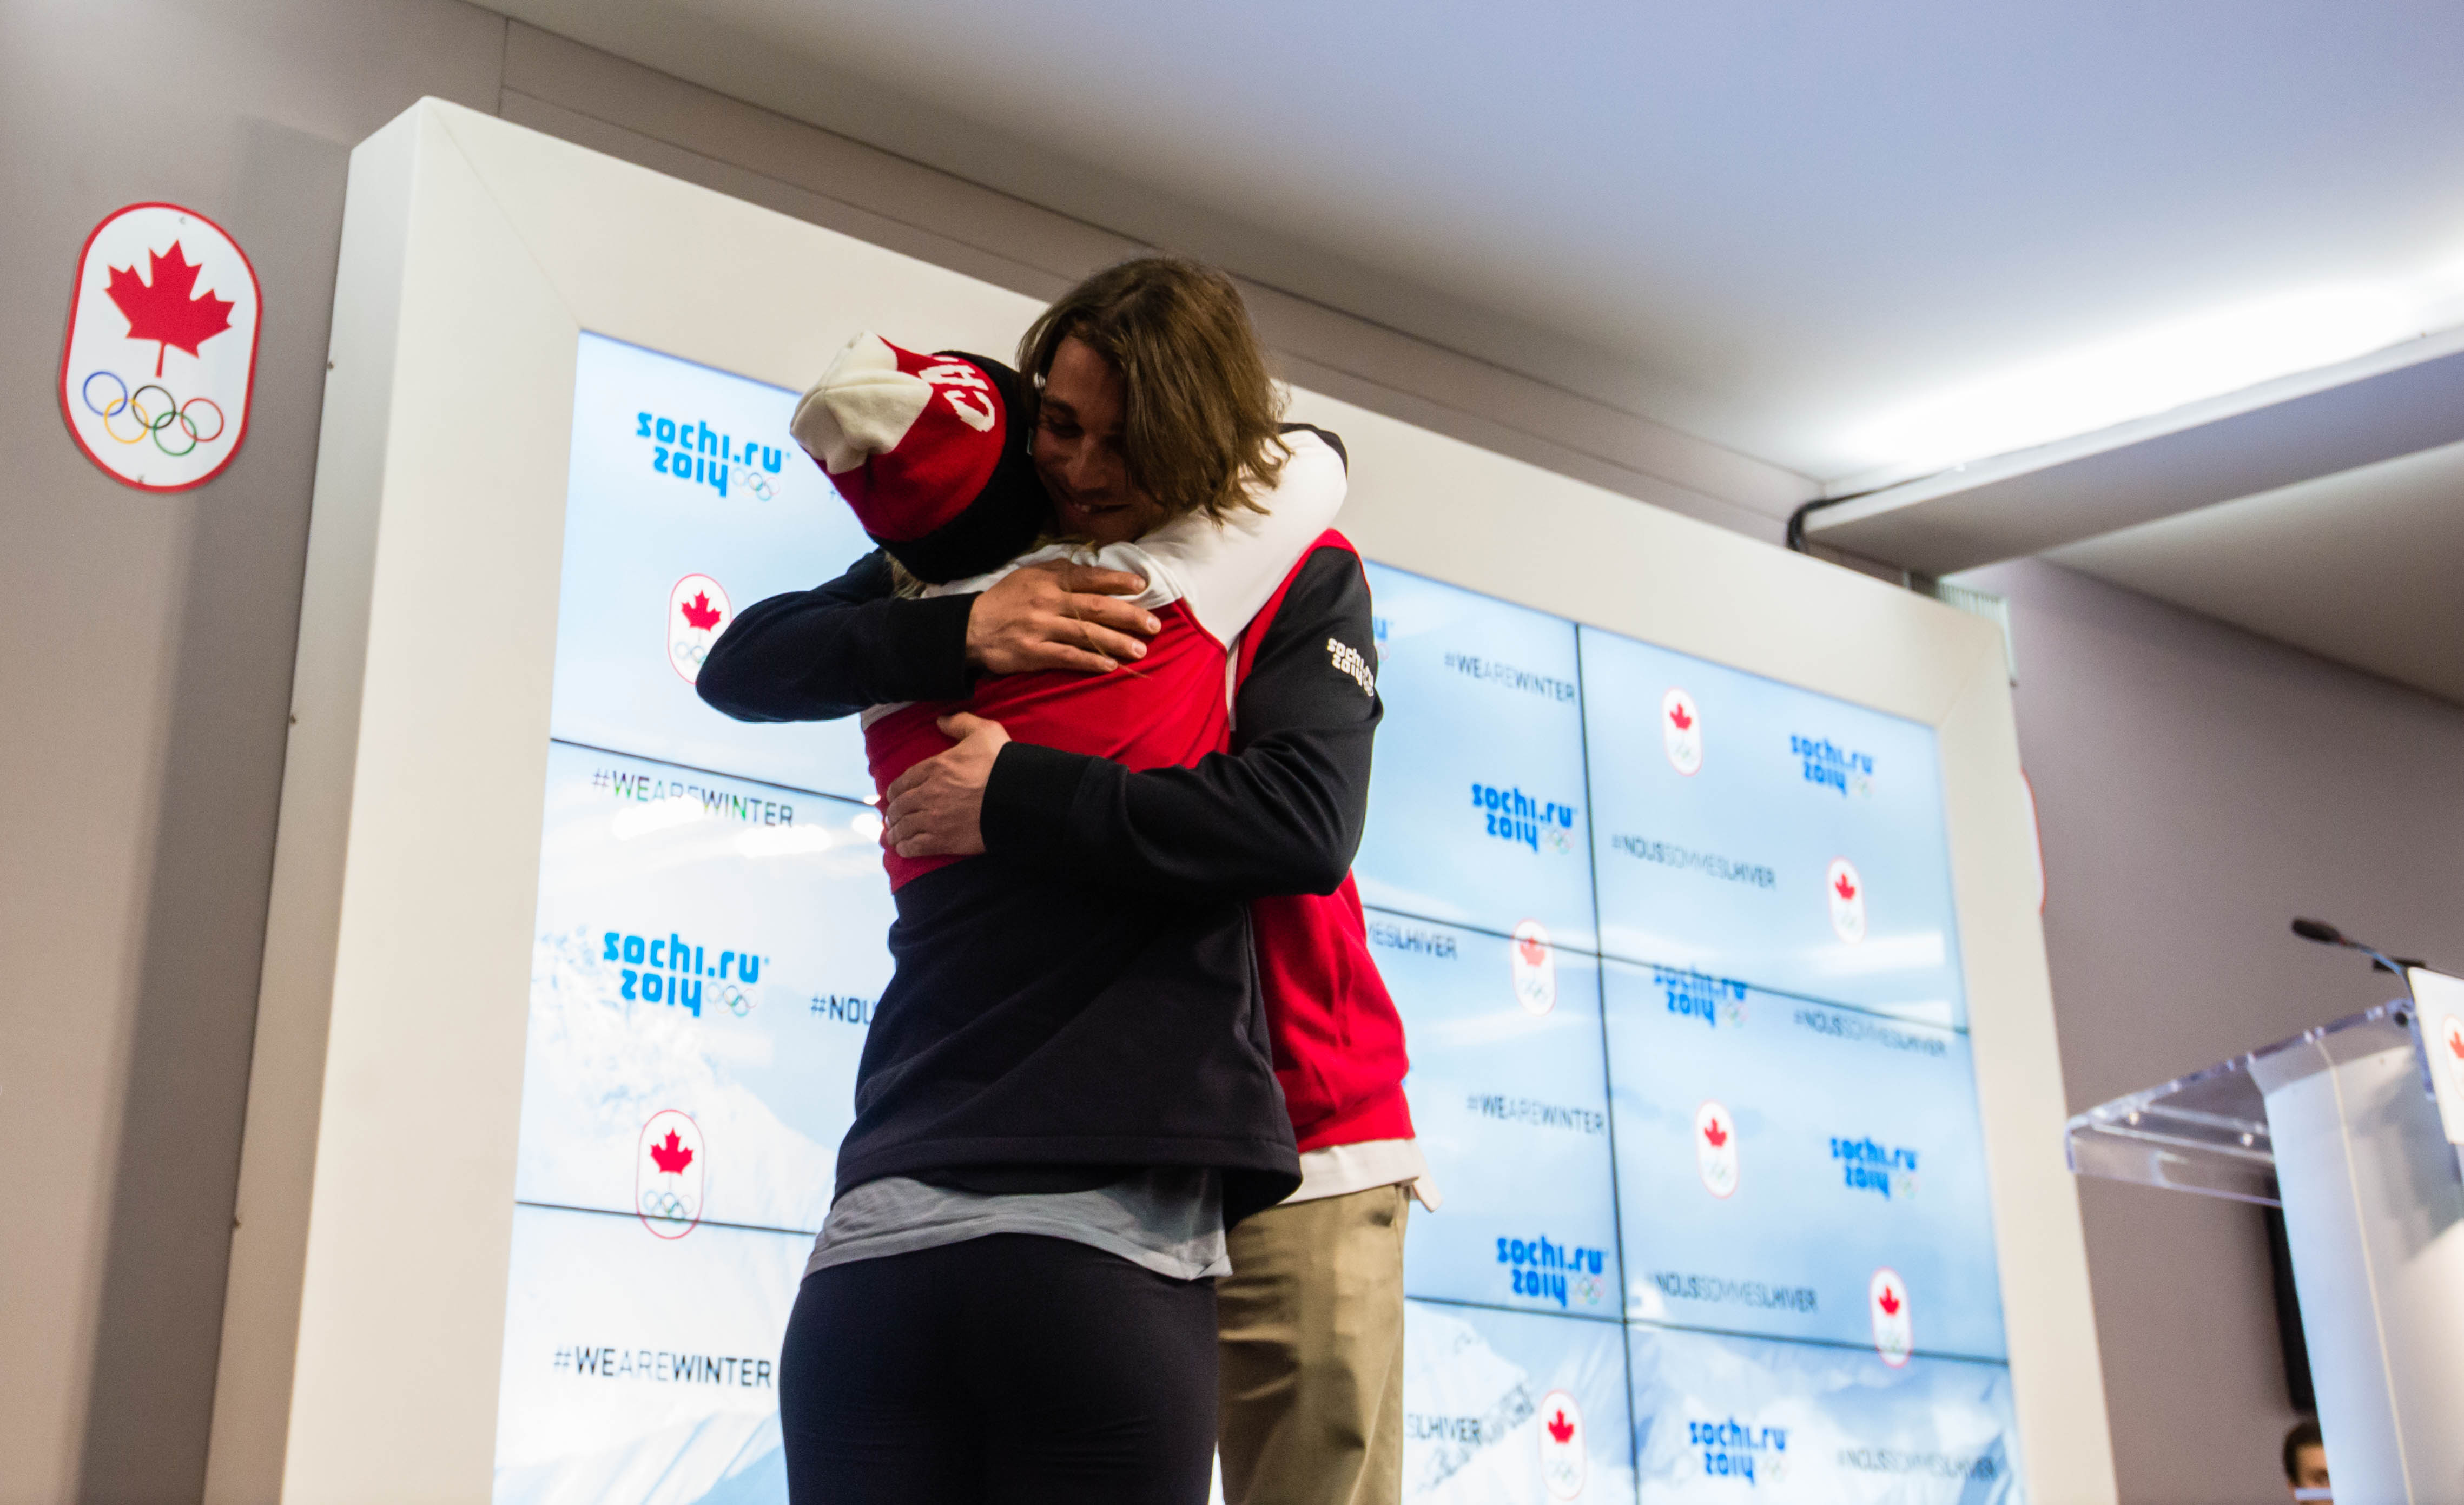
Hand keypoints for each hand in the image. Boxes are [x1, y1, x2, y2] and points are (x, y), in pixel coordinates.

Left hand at [883, 713, 1010, 857]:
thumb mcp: (984, 731)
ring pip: (905, 827)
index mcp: (935, 767)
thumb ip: (960, 722)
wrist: (1018, 798)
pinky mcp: (944, 840)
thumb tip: (941, 720)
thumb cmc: (1003, 764)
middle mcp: (929, 793)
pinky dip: (906, 848)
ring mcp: (935, 818)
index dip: (895, 790)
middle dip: (893, 812)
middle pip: (901, 805)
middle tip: (891, 818)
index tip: (892, 796)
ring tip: (893, 836)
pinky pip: (916, 846)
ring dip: (896, 832)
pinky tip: (903, 849)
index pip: (904, 780)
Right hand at [964, 561, 1158, 674]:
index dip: (1117, 581)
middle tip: (1153, 625)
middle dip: (1128, 616)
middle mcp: (1047, 602)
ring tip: (1140, 650)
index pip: (1089, 578)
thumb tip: (1094, 568)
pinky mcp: (1033, 652)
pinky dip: (1091, 662)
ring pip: (1086, 634)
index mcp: (1048, 580)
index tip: (1142, 586)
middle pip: (1095, 607)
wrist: (970, 627)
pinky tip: (1110, 666)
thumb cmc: (1006, 600)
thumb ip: (1061, 572)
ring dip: (1116, 642)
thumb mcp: (1030, 575)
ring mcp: (1041, 628)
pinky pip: (1068, 657)